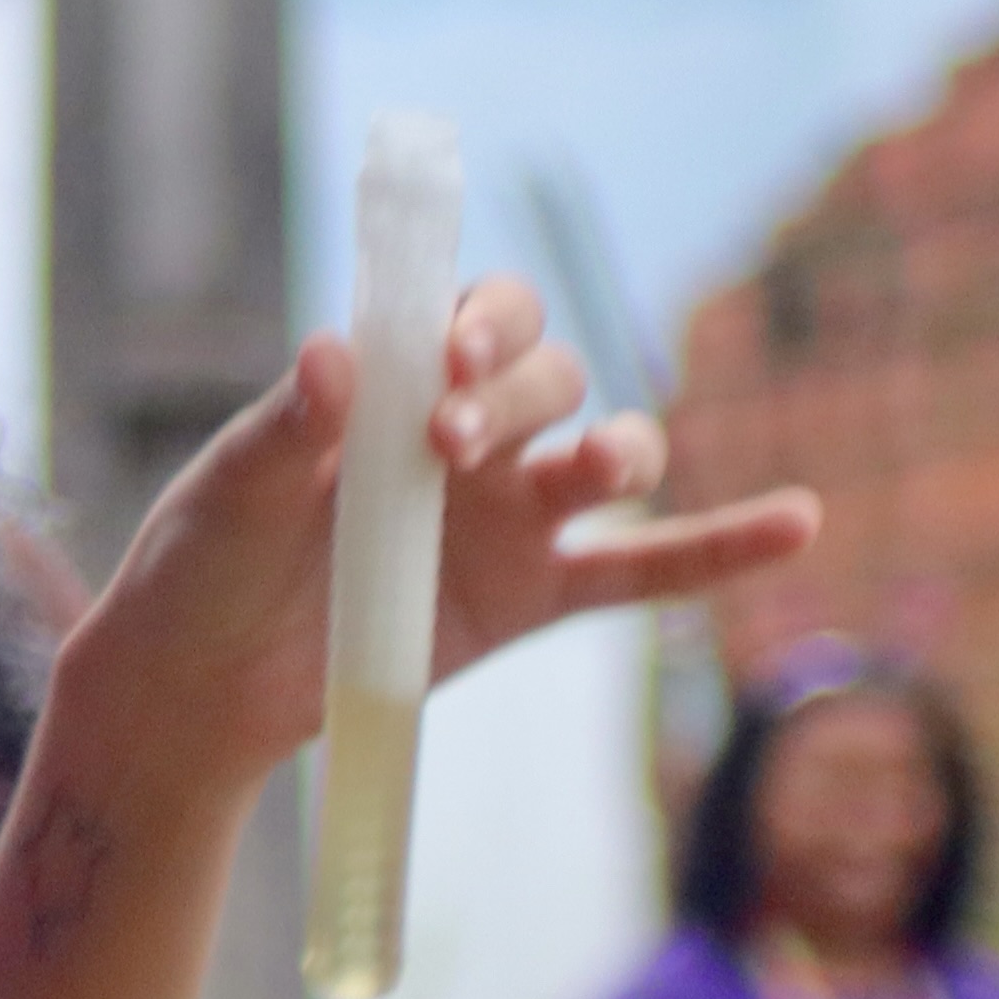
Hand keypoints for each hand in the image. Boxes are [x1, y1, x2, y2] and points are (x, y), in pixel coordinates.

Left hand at [75, 279, 818, 786]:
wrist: (200, 682)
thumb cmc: (204, 562)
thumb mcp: (229, 488)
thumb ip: (286, 427)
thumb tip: (333, 354)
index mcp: (394, 385)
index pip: (472, 316)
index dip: (482, 323)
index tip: (447, 358)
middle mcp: (467, 436)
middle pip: (550, 378)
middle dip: (519, 394)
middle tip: (450, 442)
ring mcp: (510, 517)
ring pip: (606, 458)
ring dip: (613, 452)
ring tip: (589, 470)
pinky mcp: (532, 598)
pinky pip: (644, 570)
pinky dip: (721, 547)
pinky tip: (797, 519)